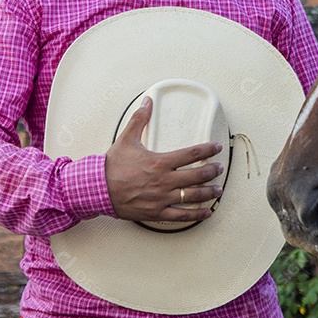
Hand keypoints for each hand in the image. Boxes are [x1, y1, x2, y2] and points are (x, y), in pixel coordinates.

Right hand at [104, 96, 223, 221]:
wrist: (98, 189)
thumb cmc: (112, 166)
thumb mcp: (126, 139)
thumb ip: (139, 119)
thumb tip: (147, 101)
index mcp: (159, 162)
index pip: (191, 154)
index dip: (207, 150)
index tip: (217, 147)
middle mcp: (164, 181)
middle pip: (197, 175)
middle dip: (212, 171)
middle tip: (220, 168)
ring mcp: (161, 198)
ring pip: (193, 196)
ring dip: (209, 192)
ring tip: (218, 189)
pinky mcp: (157, 213)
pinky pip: (181, 216)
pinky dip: (197, 215)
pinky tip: (207, 212)